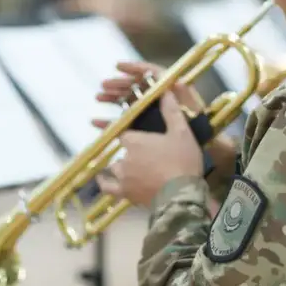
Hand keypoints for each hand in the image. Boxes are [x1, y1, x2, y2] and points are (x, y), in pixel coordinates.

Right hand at [92, 61, 204, 118]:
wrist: (200, 150)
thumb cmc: (199, 128)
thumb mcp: (193, 111)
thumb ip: (183, 96)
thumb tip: (174, 81)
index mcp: (169, 89)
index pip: (151, 72)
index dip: (135, 67)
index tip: (118, 66)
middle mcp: (158, 98)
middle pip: (135, 86)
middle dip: (119, 84)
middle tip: (104, 85)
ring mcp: (149, 113)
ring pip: (127, 101)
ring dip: (112, 98)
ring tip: (99, 97)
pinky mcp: (142, 128)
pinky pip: (123, 122)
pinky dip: (110, 121)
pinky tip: (96, 122)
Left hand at [97, 92, 203, 206]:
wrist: (182, 195)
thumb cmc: (182, 161)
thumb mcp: (181, 133)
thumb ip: (171, 111)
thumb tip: (165, 90)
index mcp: (134, 140)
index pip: (125, 133)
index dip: (134, 136)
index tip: (143, 139)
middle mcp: (124, 157)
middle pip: (123, 151)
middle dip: (133, 152)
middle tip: (150, 157)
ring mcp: (123, 176)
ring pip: (116, 167)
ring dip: (124, 168)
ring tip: (138, 170)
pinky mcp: (125, 193)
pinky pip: (108, 187)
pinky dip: (105, 183)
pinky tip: (103, 180)